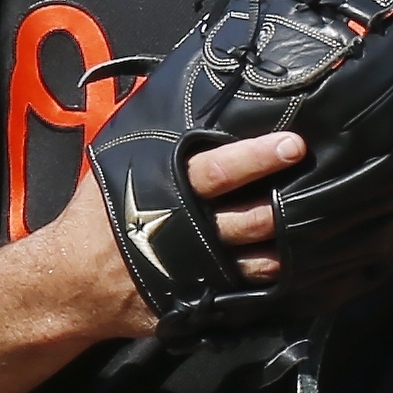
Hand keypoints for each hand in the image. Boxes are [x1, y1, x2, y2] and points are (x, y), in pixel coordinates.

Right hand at [36, 131, 302, 336]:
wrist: (67, 286)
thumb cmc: (94, 220)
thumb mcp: (114, 170)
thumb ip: (150, 138)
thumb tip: (171, 89)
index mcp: (166, 193)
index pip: (219, 171)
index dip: (259, 157)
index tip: (294, 145)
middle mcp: (188, 234)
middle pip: (252, 219)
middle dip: (288, 204)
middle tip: (323, 186)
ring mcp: (198, 274)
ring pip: (261, 261)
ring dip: (292, 246)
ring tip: (325, 225)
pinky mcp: (202, 303)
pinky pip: (250, 294)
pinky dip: (277, 281)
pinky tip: (304, 267)